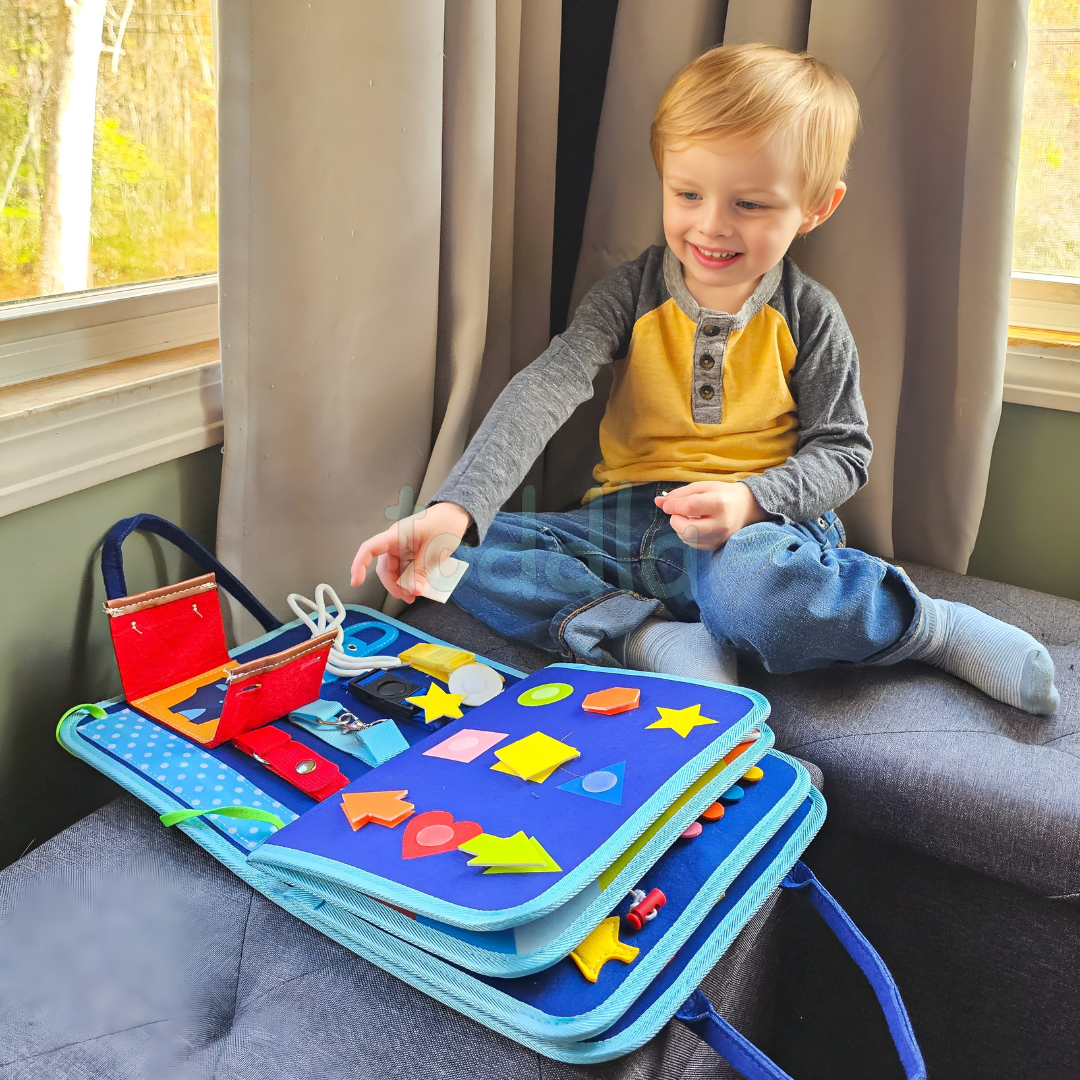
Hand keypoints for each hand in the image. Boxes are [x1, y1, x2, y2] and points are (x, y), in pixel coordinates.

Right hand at [350, 502, 471, 601]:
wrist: (456, 515)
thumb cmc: (444, 526)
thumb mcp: (434, 552)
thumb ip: (421, 572)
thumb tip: (412, 591)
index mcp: (396, 535)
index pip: (370, 548)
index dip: (359, 565)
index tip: (356, 582)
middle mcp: (395, 541)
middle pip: (384, 567)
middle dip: (393, 585)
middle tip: (409, 597)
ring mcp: (402, 548)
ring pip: (394, 571)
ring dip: (401, 585)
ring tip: (414, 596)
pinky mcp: (409, 553)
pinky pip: (404, 569)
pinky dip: (409, 580)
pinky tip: (418, 588)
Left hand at [655, 481, 769, 549]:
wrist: (748, 507)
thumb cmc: (723, 494)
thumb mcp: (702, 487)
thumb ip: (679, 494)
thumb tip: (658, 502)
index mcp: (719, 503)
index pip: (689, 507)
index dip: (673, 506)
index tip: (666, 505)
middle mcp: (721, 523)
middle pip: (688, 529)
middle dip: (675, 521)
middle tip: (677, 514)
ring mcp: (720, 538)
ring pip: (688, 539)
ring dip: (680, 528)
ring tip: (688, 518)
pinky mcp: (718, 546)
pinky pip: (694, 544)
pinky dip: (688, 536)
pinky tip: (695, 526)